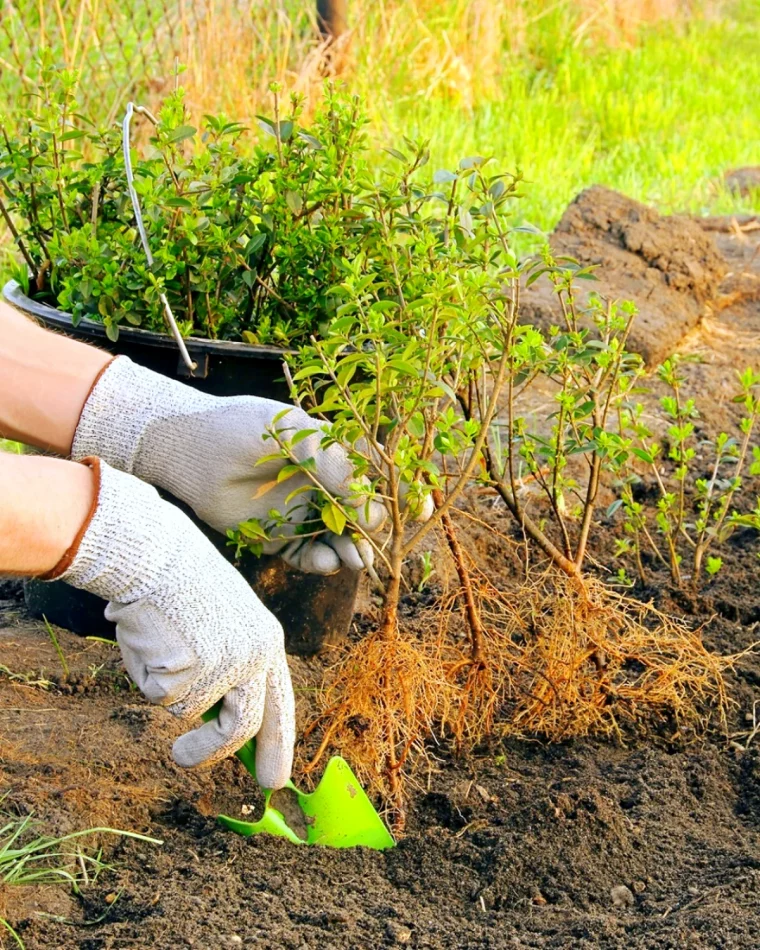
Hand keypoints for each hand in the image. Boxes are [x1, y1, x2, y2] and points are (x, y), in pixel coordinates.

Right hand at [48, 458, 294, 785]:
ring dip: (172, 702)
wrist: (157, 553)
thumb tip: (219, 722)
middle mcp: (254, 657)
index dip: (278, 743)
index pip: (280, 704)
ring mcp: (224, 666)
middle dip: (216, 753)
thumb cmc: (182, 585)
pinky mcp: (191, 671)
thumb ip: (229, 669)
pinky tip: (150, 641)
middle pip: (244, 726)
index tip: (275, 778)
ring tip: (162, 663)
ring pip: (191, 712)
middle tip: (184, 761)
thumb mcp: (223, 624)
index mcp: (268, 642)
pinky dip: (149, 676)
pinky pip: (161, 696)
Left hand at [72, 357, 384, 574]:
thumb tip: (374, 508)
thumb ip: (337, 469)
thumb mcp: (297, 438)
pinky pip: (308, 556)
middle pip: (364, 514)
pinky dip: (322, 562)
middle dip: (377, 531)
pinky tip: (326, 562)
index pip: (377, 475)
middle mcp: (321, 484)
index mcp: (331, 453)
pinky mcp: (277, 538)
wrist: (187, 451)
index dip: (401, 493)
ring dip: (354, 551)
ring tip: (357, 560)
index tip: (420, 510)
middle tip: (381, 543)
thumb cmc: (242, 430)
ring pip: (340, 539)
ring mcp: (301, 512)